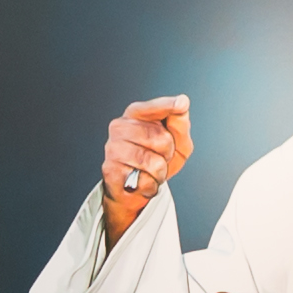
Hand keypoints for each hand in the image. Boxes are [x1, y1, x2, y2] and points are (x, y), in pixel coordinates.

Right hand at [98, 94, 192, 234]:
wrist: (136, 189)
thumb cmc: (156, 159)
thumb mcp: (177, 142)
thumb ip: (180, 123)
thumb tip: (182, 102)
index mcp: (135, 115)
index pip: (153, 108)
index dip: (168, 106)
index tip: (181, 104)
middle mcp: (120, 127)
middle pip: (161, 139)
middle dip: (169, 153)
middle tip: (160, 157)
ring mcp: (113, 148)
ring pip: (153, 162)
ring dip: (160, 172)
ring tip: (151, 170)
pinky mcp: (110, 170)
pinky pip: (144, 180)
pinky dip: (150, 185)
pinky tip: (142, 180)